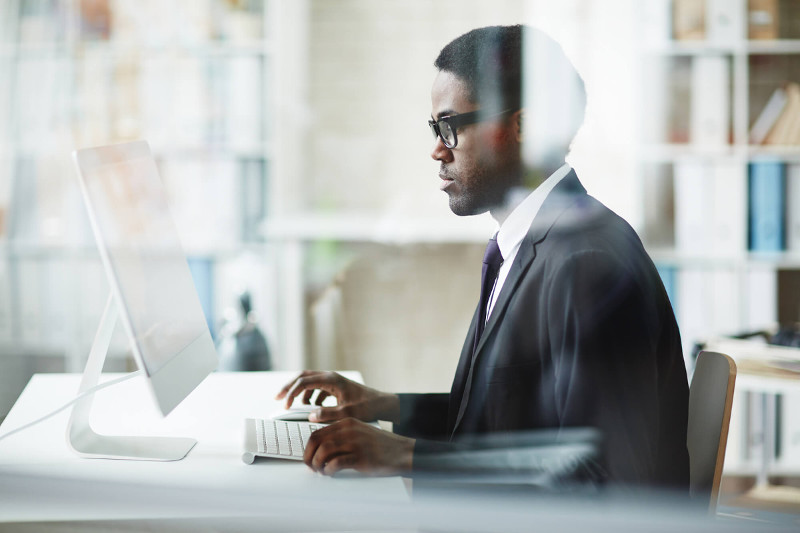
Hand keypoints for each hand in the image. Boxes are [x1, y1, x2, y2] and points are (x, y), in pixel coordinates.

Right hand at [275, 371, 399, 422]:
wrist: (383, 404)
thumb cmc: (368, 407)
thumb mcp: (348, 413)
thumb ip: (328, 414)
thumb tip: (310, 415)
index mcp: (331, 379)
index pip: (304, 381)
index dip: (291, 392)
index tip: (285, 405)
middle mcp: (330, 376)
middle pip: (303, 377)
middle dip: (289, 387)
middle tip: (277, 398)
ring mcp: (333, 380)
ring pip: (309, 381)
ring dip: (300, 392)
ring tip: (295, 406)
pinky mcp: (336, 386)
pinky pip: (317, 388)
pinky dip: (310, 396)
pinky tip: (311, 407)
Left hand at [304, 418, 414, 475]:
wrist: (403, 451)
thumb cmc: (381, 445)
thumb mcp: (359, 433)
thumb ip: (342, 436)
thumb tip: (321, 450)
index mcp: (347, 423)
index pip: (317, 432)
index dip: (308, 447)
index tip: (308, 457)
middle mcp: (349, 430)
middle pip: (317, 440)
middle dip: (308, 456)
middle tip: (310, 467)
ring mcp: (355, 443)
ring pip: (324, 451)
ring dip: (317, 464)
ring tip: (321, 471)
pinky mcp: (361, 457)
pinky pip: (336, 463)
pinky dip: (329, 470)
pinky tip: (330, 474)